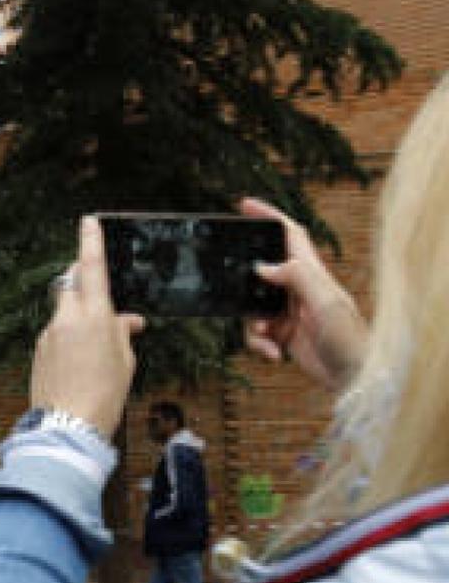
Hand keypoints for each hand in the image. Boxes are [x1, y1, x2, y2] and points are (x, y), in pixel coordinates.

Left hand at [31, 217, 144, 438]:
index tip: (88, 222)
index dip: (90, 242)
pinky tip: (81, 361)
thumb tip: (125, 321)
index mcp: (93, 316)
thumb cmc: (104, 395)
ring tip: (98, 345)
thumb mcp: (125, 359)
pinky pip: (56, 333)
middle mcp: (65, 319)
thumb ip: (121, 332)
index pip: (91, 267)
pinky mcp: (38, 350)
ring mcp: (48, 334)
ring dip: (80, 316)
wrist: (68, 425)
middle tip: (101, 292)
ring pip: (64, 311)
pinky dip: (69, 337)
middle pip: (71, 284)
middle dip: (84, 281)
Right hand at [238, 197, 367, 392]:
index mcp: (313, 273)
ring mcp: (290, 312)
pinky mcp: (284, 334)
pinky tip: (274, 354)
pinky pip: (257, 332)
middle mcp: (299, 289)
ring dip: (251, 323)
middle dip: (245, 279)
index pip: (290, 235)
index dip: (269, 217)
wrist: (354, 376)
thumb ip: (297, 278)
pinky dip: (259, 344)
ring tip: (265, 335)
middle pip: (263, 271)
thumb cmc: (350, 338)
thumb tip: (263, 266)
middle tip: (228, 281)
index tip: (245, 206)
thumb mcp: (325, 302)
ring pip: (253, 306)